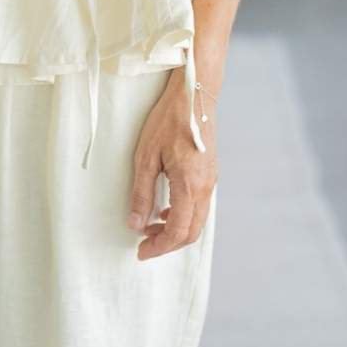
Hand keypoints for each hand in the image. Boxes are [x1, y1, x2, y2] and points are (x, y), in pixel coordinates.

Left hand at [127, 68, 217, 261]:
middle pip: (191, 232)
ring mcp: (211, 181)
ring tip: (150, 226)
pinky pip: (200, 206)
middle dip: (167, 243)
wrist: (194, 95)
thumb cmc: (168, 120)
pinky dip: (183, 216)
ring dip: (175, 230)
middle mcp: (206, 188)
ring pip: (197, 221)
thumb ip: (141, 193)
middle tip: (144, 245)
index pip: (177, 231)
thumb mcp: (145, 157)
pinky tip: (165, 208)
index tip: (141, 251)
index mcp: (190, 186)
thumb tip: (135, 224)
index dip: (159, 246)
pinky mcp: (210, 174)